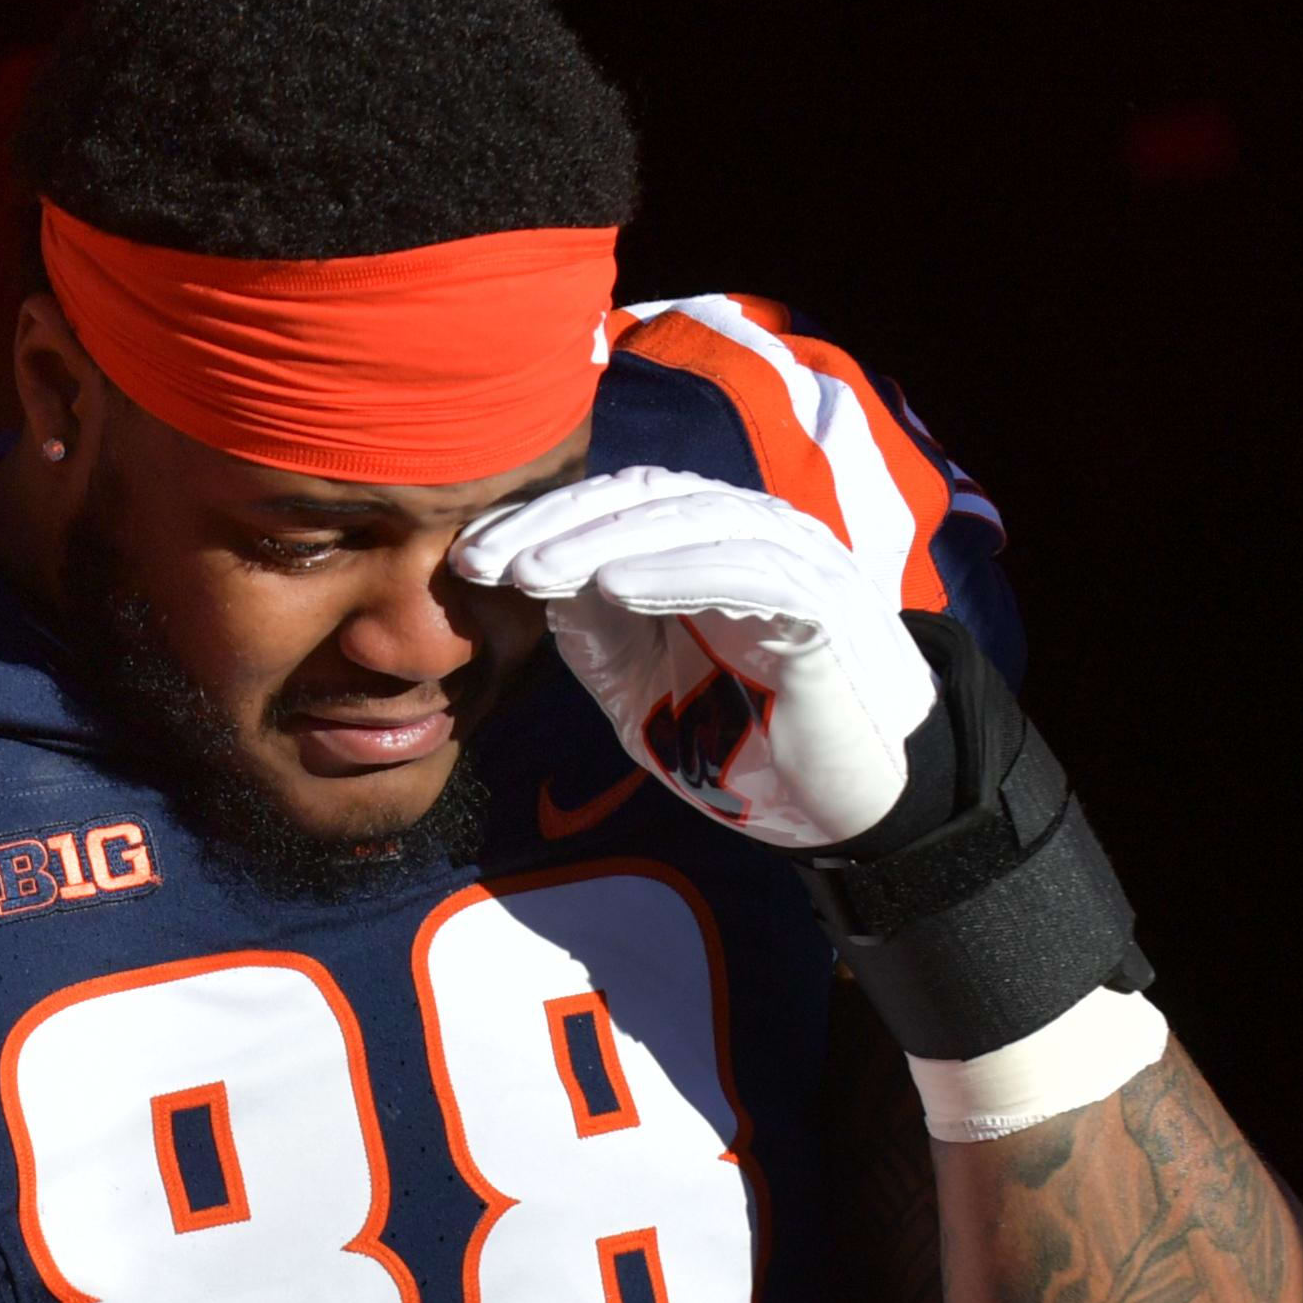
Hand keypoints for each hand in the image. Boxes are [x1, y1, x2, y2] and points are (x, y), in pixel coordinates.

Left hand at [449, 465, 937, 848]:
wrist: (834, 804)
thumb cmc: (736, 737)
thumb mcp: (637, 676)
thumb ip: (591, 625)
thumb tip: (529, 571)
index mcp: (709, 538)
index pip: (617, 503)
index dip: (540, 520)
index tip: (468, 557)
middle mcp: (754, 531)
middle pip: (646, 498)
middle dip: (557, 525)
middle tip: (485, 560)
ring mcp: (795, 560)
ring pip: (692, 520)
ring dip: (604, 543)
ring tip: (534, 573)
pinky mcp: (823, 606)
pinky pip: (749, 571)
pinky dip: (677, 572)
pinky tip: (614, 588)